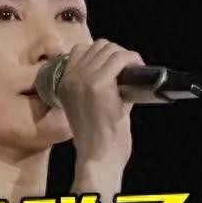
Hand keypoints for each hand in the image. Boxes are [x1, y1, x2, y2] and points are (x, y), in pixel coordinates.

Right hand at [56, 39, 145, 171]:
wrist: (99, 156)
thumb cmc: (98, 137)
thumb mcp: (88, 105)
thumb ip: (96, 84)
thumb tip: (118, 68)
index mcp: (63, 83)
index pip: (81, 50)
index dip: (102, 54)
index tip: (117, 67)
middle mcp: (69, 77)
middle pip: (98, 46)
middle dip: (117, 54)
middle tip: (130, 70)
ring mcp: (82, 78)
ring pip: (110, 49)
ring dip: (126, 57)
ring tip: (134, 70)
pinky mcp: (98, 83)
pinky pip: (120, 58)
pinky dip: (133, 60)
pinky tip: (138, 69)